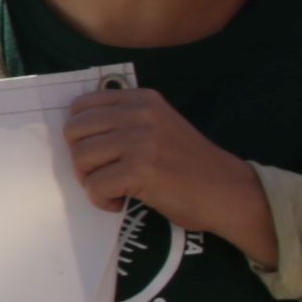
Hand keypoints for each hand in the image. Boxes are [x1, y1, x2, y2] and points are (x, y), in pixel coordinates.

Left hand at [62, 86, 270, 255]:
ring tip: (115, 188)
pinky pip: (95, 185)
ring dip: (91, 180)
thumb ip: (123, 121)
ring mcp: (141, 140)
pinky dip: (102, 200)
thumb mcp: (158, 127)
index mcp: (142, 99)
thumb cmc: (188, 165)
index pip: (81, 106)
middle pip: (74, 131)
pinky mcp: (141, 170)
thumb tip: (73, 131)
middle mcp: (140, 114)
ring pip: (80, 158)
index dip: (80, 133)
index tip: (99, 152)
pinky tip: (122, 202)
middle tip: (104, 174)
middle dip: (81, 158)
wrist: (228, 191)